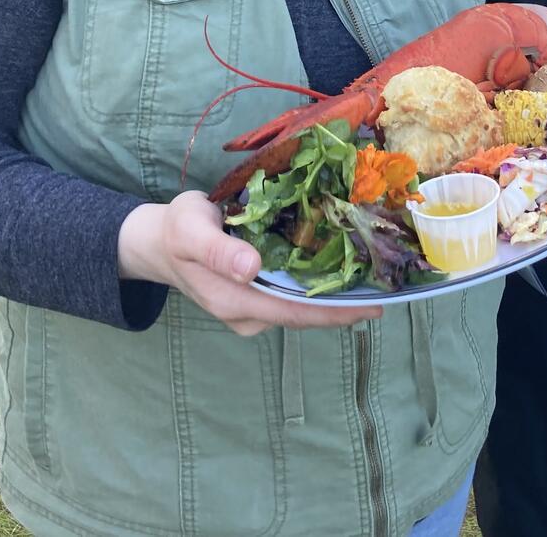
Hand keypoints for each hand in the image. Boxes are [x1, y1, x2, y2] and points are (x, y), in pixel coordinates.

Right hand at [118, 193, 381, 336]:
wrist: (157, 242)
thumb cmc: (176, 231)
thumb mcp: (190, 231)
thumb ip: (219, 251)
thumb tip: (252, 268)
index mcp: (235, 302)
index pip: (296, 313)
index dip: (336, 311)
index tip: (375, 304)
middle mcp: (248, 313)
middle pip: (306, 315)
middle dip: (346, 304)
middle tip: (389, 286)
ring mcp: (253, 308)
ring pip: (302, 307)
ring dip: (336, 295)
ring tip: (376, 278)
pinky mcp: (256, 296)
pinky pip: (293, 296)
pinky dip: (319, 286)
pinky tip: (344, 270)